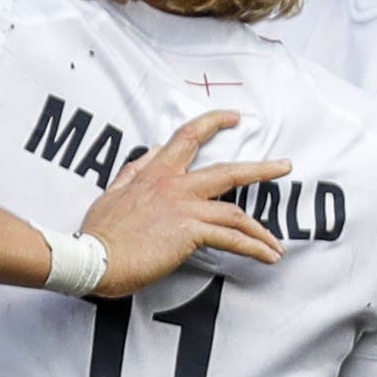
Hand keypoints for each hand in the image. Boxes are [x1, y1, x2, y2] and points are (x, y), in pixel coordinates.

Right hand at [80, 111, 288, 295]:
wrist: (92, 258)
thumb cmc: (99, 232)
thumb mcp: (112, 191)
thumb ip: (135, 170)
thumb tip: (153, 151)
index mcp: (155, 172)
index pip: (188, 137)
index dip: (214, 123)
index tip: (233, 118)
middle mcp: (174, 186)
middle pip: (228, 171)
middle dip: (262, 169)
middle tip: (284, 166)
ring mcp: (184, 208)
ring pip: (236, 212)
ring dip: (261, 229)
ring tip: (276, 243)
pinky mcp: (189, 232)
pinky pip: (231, 238)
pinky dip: (254, 248)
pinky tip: (267, 256)